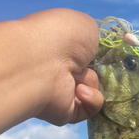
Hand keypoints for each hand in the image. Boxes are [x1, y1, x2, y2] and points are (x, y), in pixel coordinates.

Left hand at [21, 9, 103, 125]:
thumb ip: (92, 39)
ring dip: (89, 81)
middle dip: (92, 68)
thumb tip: (91, 54)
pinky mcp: (65, 112)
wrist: (41, 63)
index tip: (97, 51)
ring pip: (91, 89)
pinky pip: (89, 109)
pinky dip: (91, 100)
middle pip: (87, 73)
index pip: (80, 54)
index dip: (92, 52)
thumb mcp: (85, 25)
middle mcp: (55, 69)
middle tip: (86, 62)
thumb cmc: (60, 37)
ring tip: (75, 75)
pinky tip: (79, 91)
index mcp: (57, 46)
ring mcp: (59, 92)